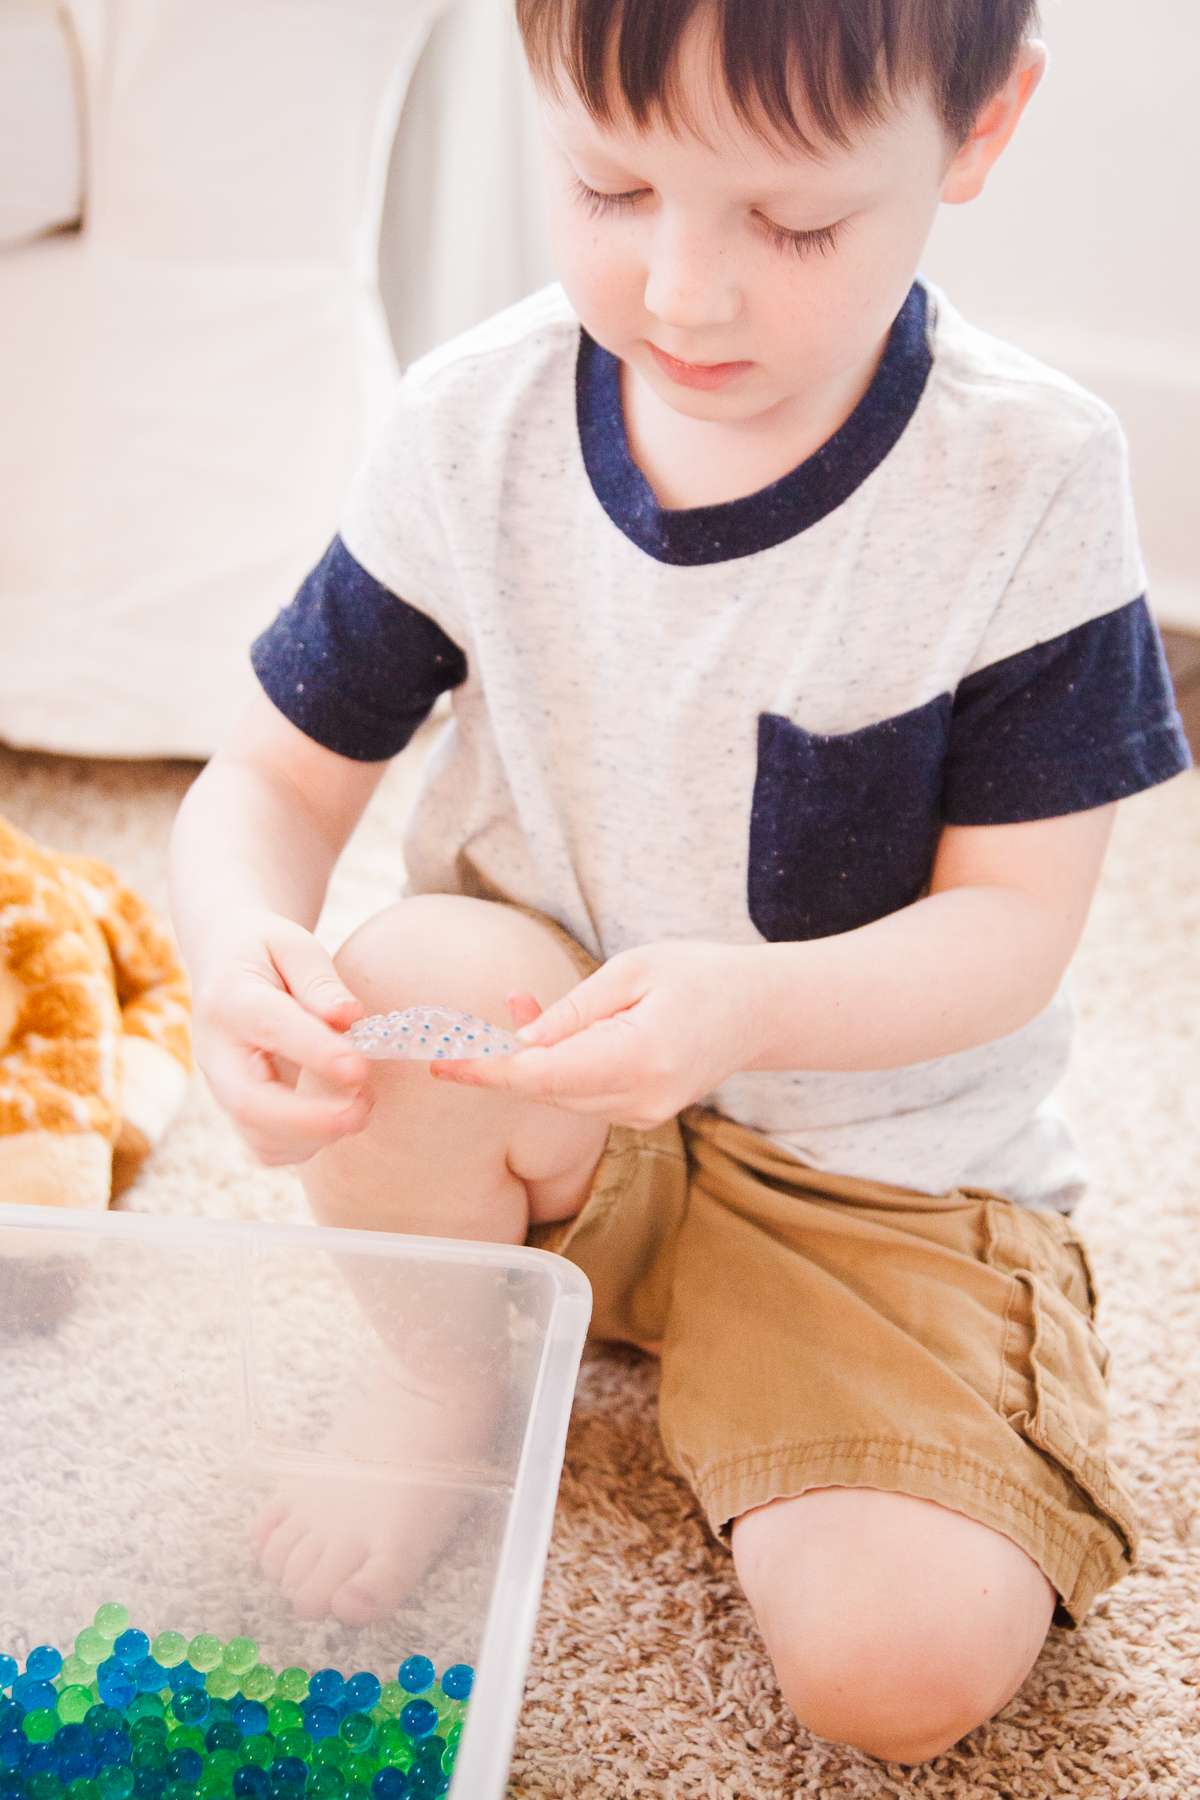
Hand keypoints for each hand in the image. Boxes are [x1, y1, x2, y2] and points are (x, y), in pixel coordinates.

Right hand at [191, 908, 372, 1164]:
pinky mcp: (237, 1108)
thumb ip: (320, 981)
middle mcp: (217, 1051)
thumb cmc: (264, 950)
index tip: (358, 1068)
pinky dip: (306, 1145)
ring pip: (258, 1136)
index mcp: (231, 999)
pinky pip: (266, 1146)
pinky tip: (338, 1117)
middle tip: (364, 1107)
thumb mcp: (293, 945)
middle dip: (310, 1119)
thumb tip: (348, 1016)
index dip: (314, 1052)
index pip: (269, 1028)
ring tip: (361, 1106)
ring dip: (315, 1136)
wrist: (221, 961)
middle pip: (249, 1103)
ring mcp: (223, 1086)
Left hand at [431, 940, 761, 1129]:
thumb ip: (574, 1010)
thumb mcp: (634, 969)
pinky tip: (548, 1028)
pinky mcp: (641, 1115)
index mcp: (639, 1058)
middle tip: (458, 1027)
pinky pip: (581, 1096)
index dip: (489, 1072)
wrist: (760, 1011)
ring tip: (517, 1001)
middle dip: (499, 1060)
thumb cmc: (700, 975)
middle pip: (546, 1091)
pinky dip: (555, 1067)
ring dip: (528, 1058)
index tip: (444, 1065)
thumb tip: (521, 1042)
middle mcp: (640, 1099)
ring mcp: (643, 1114)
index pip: (545, 1076)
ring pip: (560, 1096)